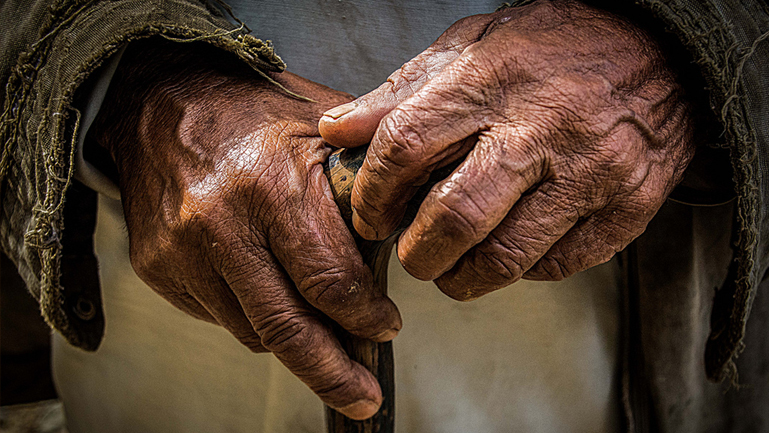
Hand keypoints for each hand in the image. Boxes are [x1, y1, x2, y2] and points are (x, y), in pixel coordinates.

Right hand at [91, 40, 400, 418]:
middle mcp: (221, 223)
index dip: (366, 317)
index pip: (331, 281)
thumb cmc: (251, 110)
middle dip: (333, 374)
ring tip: (326, 343)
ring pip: (253, 332)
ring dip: (296, 344)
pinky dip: (255, 319)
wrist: (158, 101)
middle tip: (363, 398)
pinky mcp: (159, 269)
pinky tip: (272, 297)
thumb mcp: (320, 126)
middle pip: (287, 328)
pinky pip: (219, 317)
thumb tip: (407, 232)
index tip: (386, 329)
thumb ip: (364, 180)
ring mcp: (183, 252)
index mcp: (272, 184)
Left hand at [319, 0, 695, 299]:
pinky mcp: (627, 209)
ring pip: (507, 257)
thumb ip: (401, 92)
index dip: (374, 194)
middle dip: (417, 254)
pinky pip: (556, 265)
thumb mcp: (471, 47)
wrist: (657, 51)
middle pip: (456, 218)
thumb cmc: (552, 48)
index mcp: (492, 82)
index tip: (370, 216)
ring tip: (452, 267)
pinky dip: (521, 271)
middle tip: (411, 255)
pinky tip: (510, 248)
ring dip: (463, 277)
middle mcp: (541, 130)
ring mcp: (590, 173)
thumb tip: (339, 130)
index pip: (407, 147)